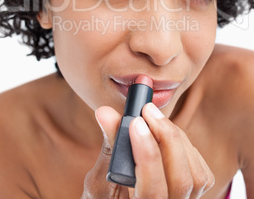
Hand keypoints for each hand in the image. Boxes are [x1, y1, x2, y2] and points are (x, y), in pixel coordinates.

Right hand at [82, 104, 214, 197]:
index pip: (153, 190)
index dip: (147, 155)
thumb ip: (109, 149)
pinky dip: (187, 148)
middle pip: (181, 180)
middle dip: (167, 138)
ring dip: (177, 139)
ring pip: (196, 175)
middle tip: (148, 110)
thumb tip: (106, 112)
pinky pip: (202, 174)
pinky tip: (167, 136)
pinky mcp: (194, 198)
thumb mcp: (98, 180)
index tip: (136, 123)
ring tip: (155, 119)